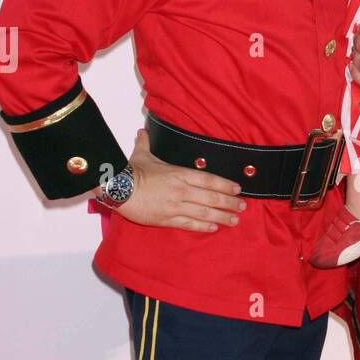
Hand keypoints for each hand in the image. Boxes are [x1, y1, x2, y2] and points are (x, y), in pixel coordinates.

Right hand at [109, 129, 246, 231]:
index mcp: (179, 174)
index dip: (226, 185)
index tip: (238, 189)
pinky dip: (203, 226)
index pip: (209, 180)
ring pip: (204, 213)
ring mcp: (175, 206)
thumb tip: (143, 132)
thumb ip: (146, 143)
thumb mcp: (141, 155)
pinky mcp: (166, 220)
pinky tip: (214, 228)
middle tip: (242, 207)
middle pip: (212, 198)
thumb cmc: (130, 172)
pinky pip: (189, 224)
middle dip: (230, 203)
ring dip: (222, 217)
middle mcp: (181, 191)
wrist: (117, 189)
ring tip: (234, 220)